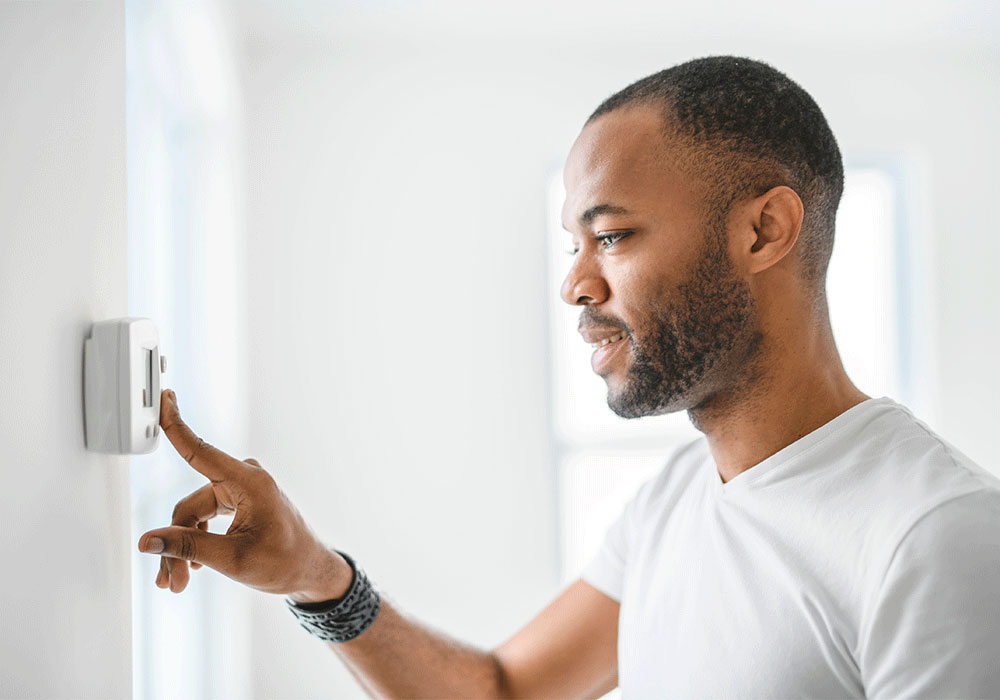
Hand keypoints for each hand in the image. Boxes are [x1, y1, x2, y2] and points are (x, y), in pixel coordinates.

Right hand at [138, 389, 350, 601]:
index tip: (163, 397)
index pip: (200, 450)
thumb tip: (149, 542)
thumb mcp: (232, 558)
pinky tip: (192, 566)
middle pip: (189, 507)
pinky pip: (205, 516)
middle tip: (169, 581)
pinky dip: (197, 541)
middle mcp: (243, 478)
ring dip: (184, 548)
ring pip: (194, 516)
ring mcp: (240, 489)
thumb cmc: (285, 562)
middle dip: (177, 544)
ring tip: (177, 582)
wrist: (309, 572)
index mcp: (248, 482)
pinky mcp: (238, 500)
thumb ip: (187, 546)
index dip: (176, 424)